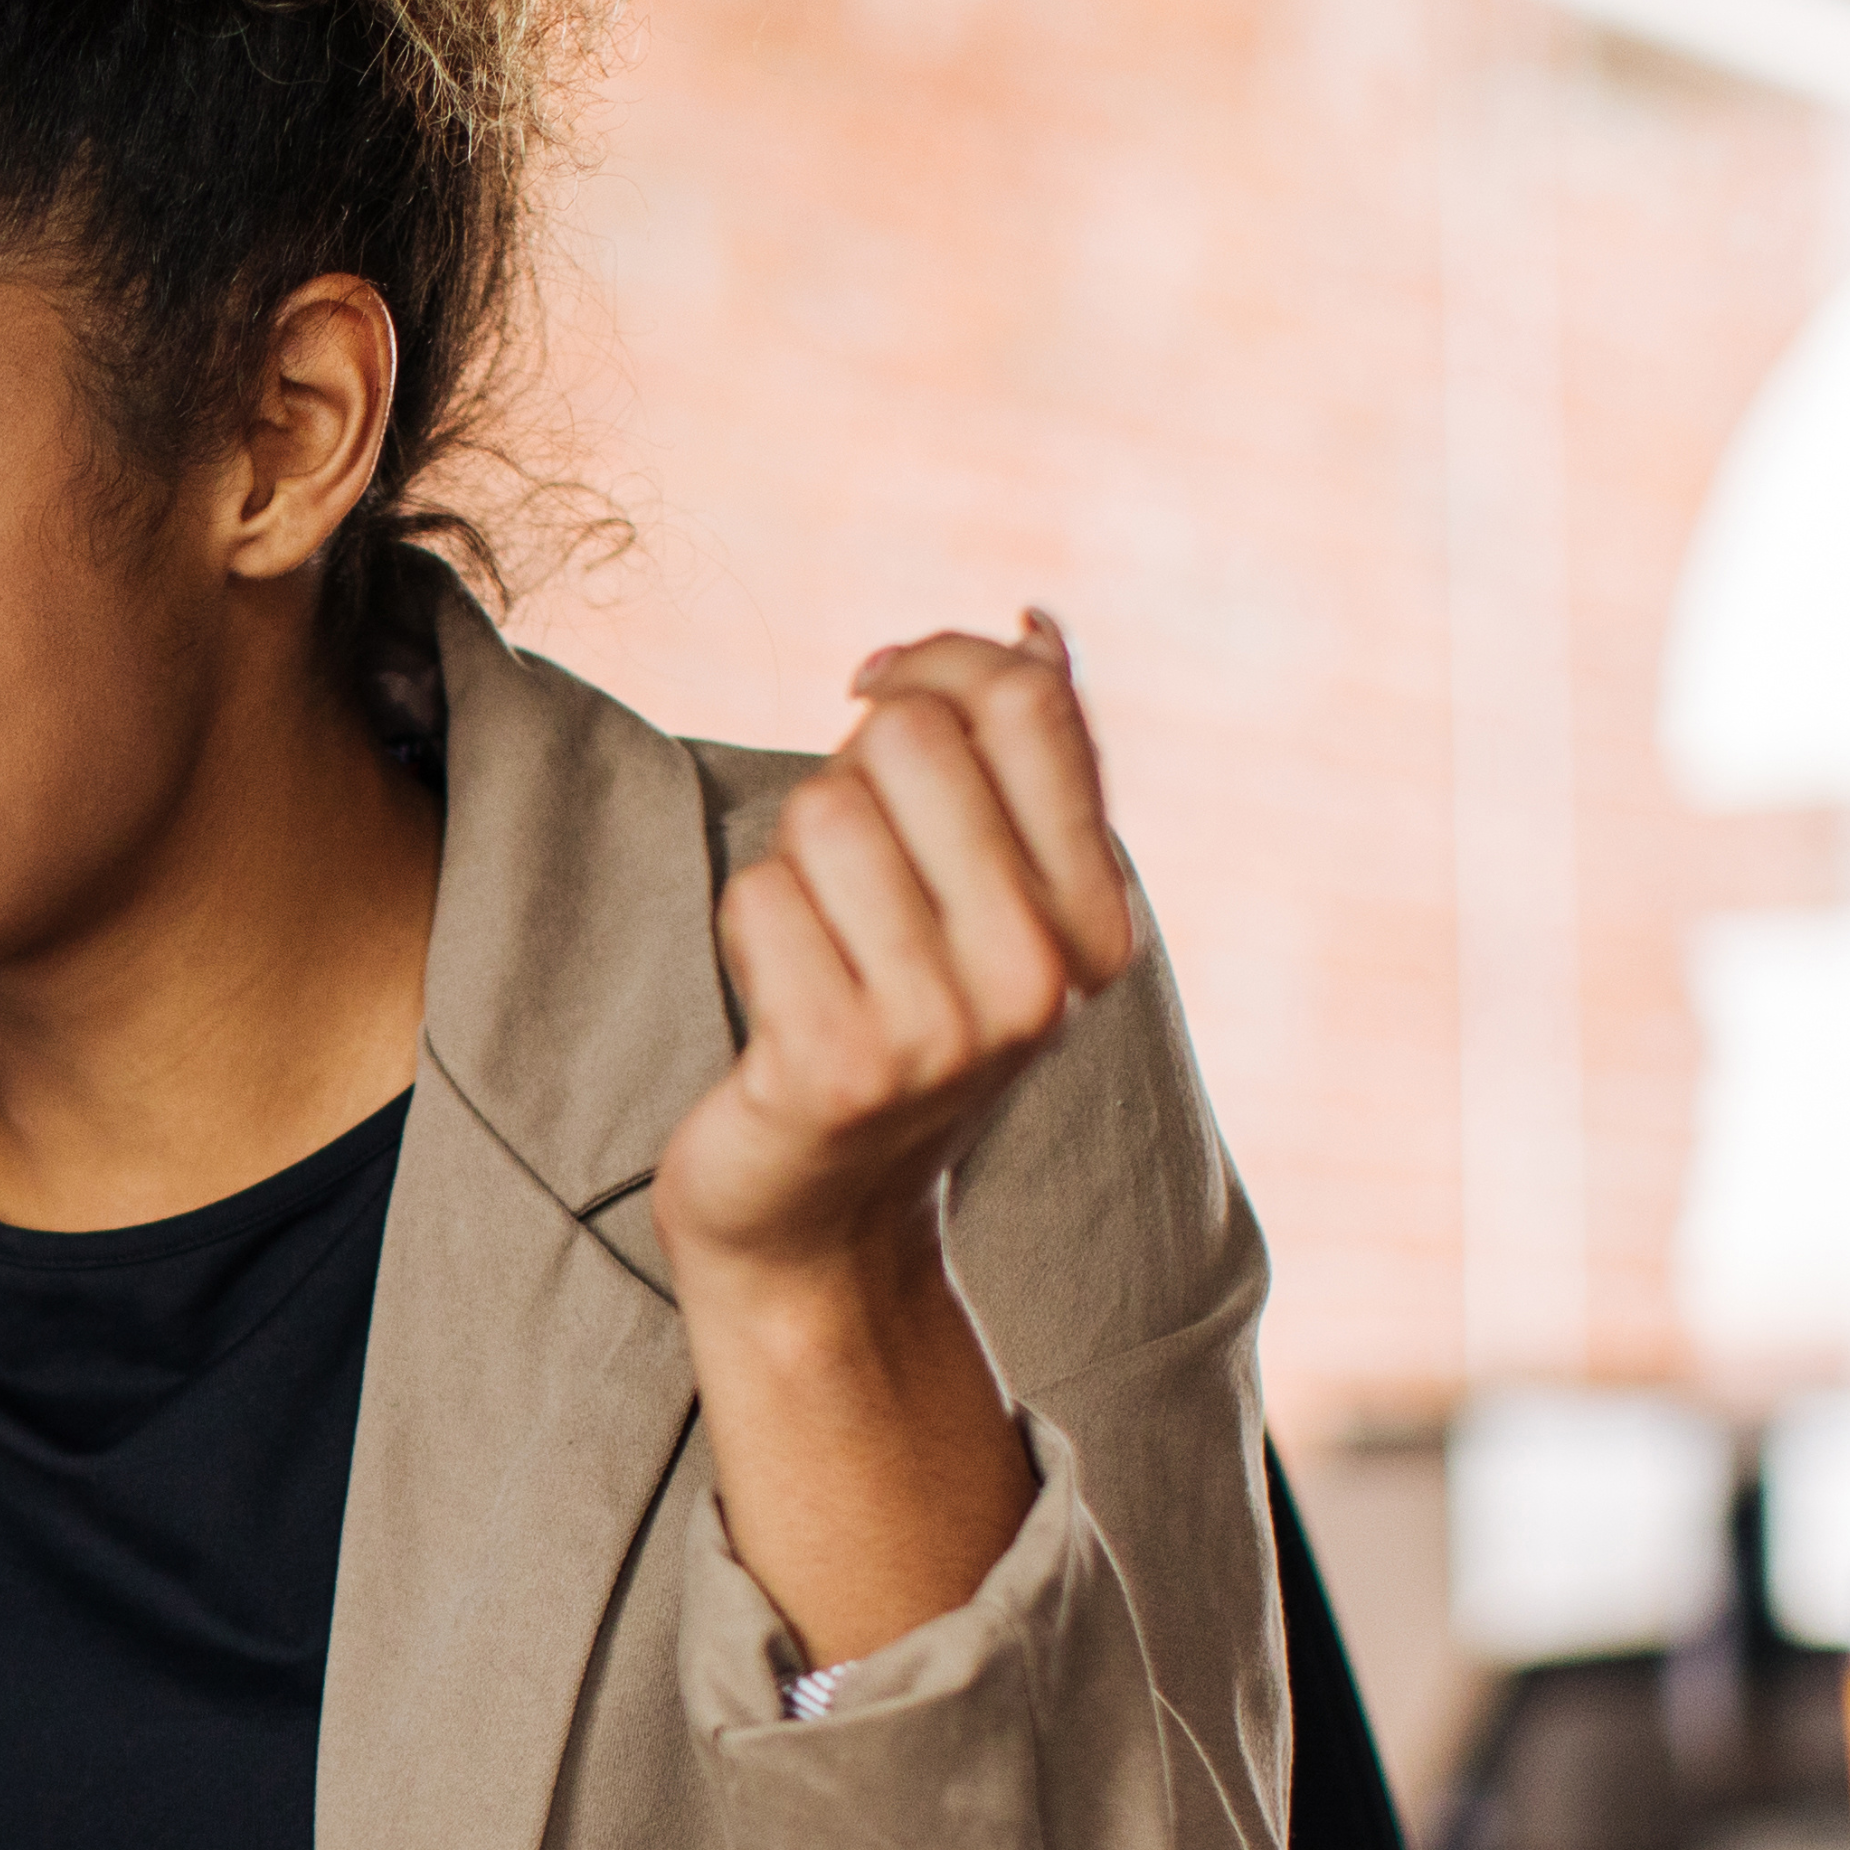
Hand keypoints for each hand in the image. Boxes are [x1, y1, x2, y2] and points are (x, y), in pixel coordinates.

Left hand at [653, 610, 1142, 1298]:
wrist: (826, 1222)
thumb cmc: (899, 1026)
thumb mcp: (995, 905)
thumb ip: (1022, 770)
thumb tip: (1033, 627)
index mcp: (1100, 923)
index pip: (1026, 698)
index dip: (931, 662)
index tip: (873, 693)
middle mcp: (1042, 977)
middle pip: (908, 738)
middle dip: (849, 778)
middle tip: (849, 879)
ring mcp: (945, 1030)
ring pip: (822, 815)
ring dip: (793, 863)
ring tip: (820, 948)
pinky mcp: (838, 1069)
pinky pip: (759, 897)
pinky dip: (749, 930)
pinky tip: (779, 1002)